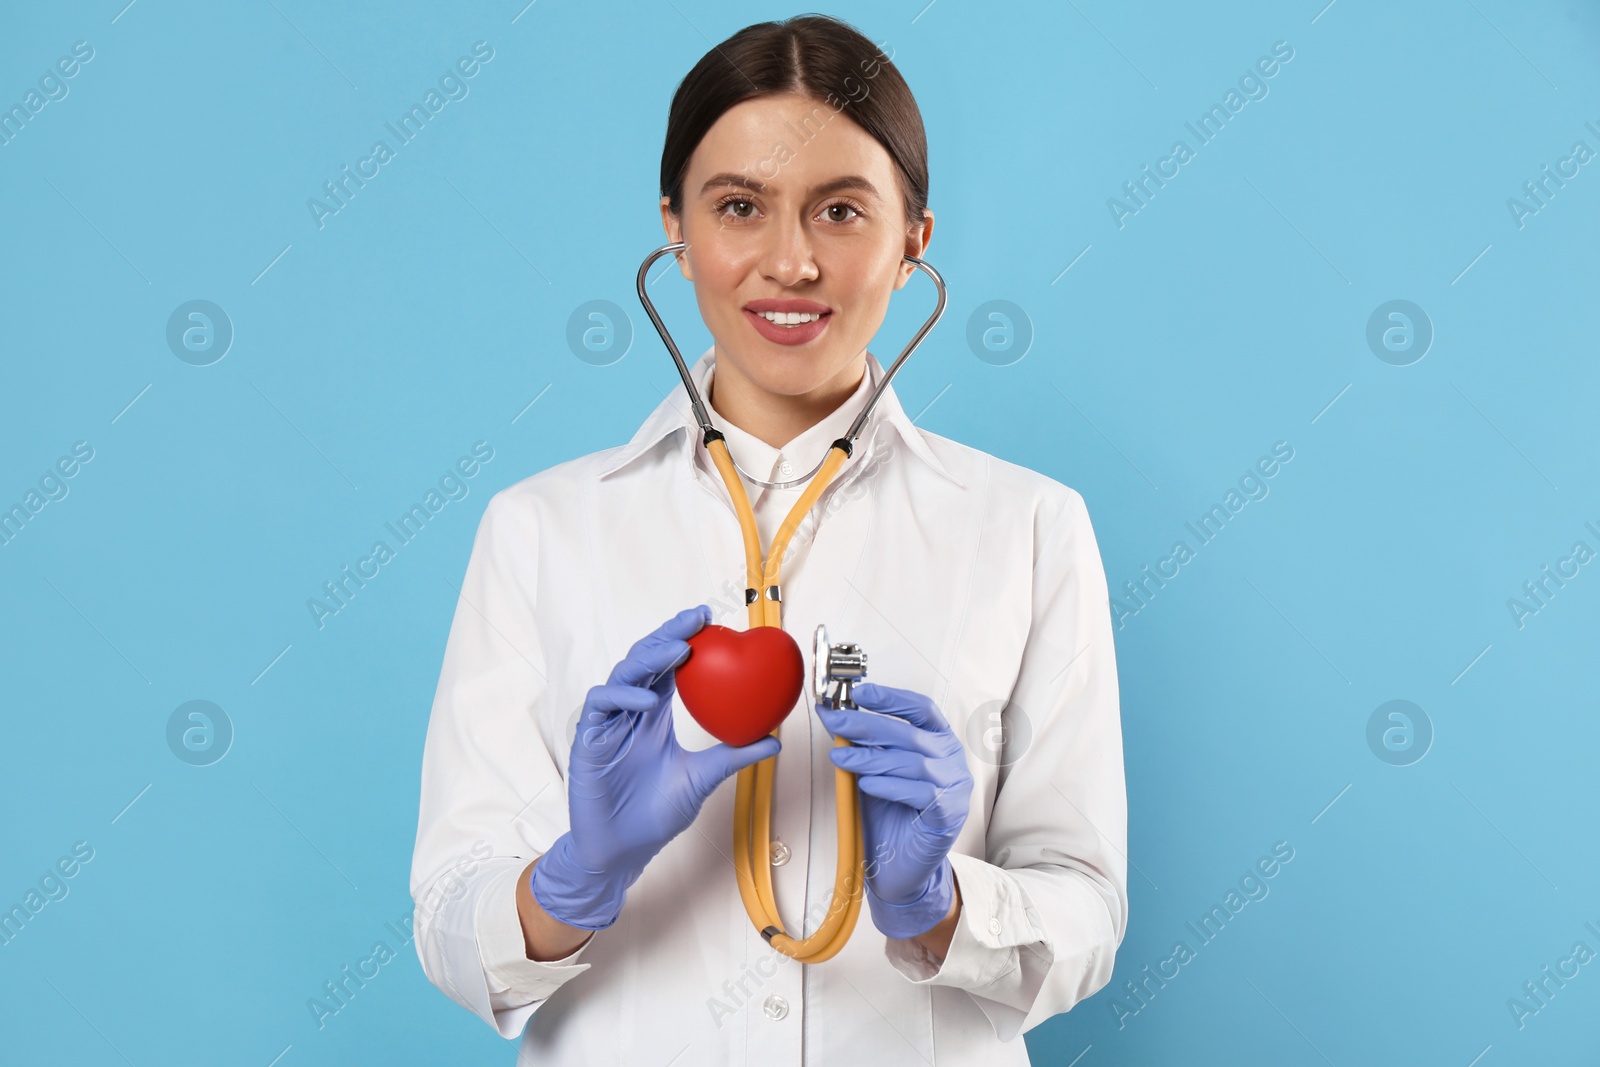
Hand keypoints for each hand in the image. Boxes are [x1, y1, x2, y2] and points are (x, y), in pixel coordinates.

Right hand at [530, 605, 780, 928]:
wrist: (622, 852)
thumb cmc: (656, 815)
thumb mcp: (703, 779)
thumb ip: (734, 755)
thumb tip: (776, 739)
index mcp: (654, 715)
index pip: (669, 666)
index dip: (685, 639)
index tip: (711, 620)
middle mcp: (630, 712)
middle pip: (645, 660)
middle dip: (668, 635)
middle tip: (696, 620)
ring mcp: (608, 723)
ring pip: (622, 675)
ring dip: (649, 658)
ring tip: (678, 651)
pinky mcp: (588, 740)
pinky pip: (601, 705)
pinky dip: (623, 697)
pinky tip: (648, 700)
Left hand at [817, 682, 973, 939]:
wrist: (902, 866)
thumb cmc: (891, 814)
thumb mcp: (877, 770)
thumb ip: (868, 745)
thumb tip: (836, 713)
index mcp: (939, 741)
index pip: (921, 709)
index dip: (891, 697)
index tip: (859, 691)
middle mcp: (952, 760)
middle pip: (910, 734)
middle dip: (867, 724)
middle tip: (835, 720)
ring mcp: (954, 787)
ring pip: (911, 763)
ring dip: (871, 757)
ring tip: (840, 756)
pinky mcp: (948, 815)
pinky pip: (918, 793)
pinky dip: (889, 786)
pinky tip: (866, 784)